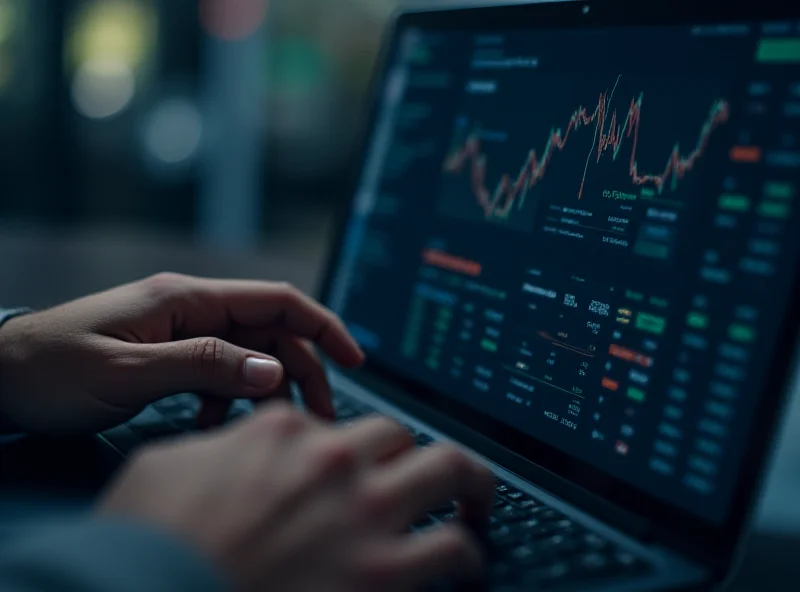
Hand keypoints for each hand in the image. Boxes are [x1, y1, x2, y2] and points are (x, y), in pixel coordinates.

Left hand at [0, 273, 362, 433]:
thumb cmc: (52, 369)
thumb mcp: (130, 372)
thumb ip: (203, 367)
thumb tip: (273, 372)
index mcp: (189, 299)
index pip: (276, 301)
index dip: (322, 326)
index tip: (355, 361)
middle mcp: (193, 310)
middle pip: (270, 333)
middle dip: (302, 371)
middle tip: (320, 417)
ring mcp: (181, 333)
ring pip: (248, 358)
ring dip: (264, 391)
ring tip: (264, 428)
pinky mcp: (170, 357)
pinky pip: (219, 375)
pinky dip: (227, 399)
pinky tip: (212, 424)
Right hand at [98, 403, 494, 591]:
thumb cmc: (148, 542)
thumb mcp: (166, 467)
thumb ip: (220, 446)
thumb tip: (238, 447)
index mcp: (281, 430)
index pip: (330, 423)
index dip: (339, 447)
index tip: (348, 467)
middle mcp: (332, 459)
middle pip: (398, 434)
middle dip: (411, 453)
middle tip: (423, 472)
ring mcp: (363, 511)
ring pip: (448, 468)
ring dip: (468, 483)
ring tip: (475, 499)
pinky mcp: (384, 571)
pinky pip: (452, 546)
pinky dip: (467, 552)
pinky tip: (467, 563)